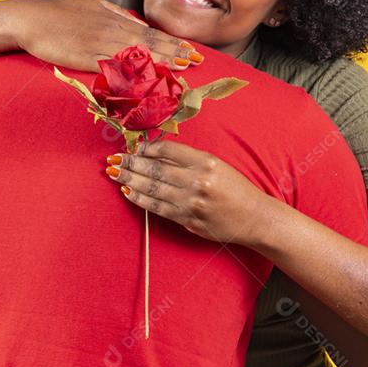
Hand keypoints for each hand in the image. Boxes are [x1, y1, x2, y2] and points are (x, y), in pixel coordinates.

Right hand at [6, 0, 203, 71]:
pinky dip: (134, 72)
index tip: (191, 50)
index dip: (172, 41)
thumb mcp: (91, 3)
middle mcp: (111, 29)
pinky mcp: (87, 57)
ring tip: (183, 69)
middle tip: (198, 61)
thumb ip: (115, 12)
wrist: (30, 20)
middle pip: (150, 42)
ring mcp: (100, 43)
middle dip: (175, 52)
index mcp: (113, 17)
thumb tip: (135, 20)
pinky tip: (148, 78)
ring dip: (162, 62)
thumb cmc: (58, 12)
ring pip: (138, 53)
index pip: (149, 31)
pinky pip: (115, 66)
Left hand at [104, 139, 269, 245]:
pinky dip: (139, 199)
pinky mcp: (187, 220)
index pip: (167, 150)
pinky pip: (157, 207)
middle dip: (131, 162)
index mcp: (205, 162)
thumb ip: (187, 160)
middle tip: (114, 158)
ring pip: (152, 188)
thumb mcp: (216, 165)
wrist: (253, 217)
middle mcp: (197, 180)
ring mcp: (191, 202)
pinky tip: (127, 191)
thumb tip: (154, 153)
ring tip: (113, 172)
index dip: (147, 148)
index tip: (134, 147)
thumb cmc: (235, 188)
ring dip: (129, 179)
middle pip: (155, 169)